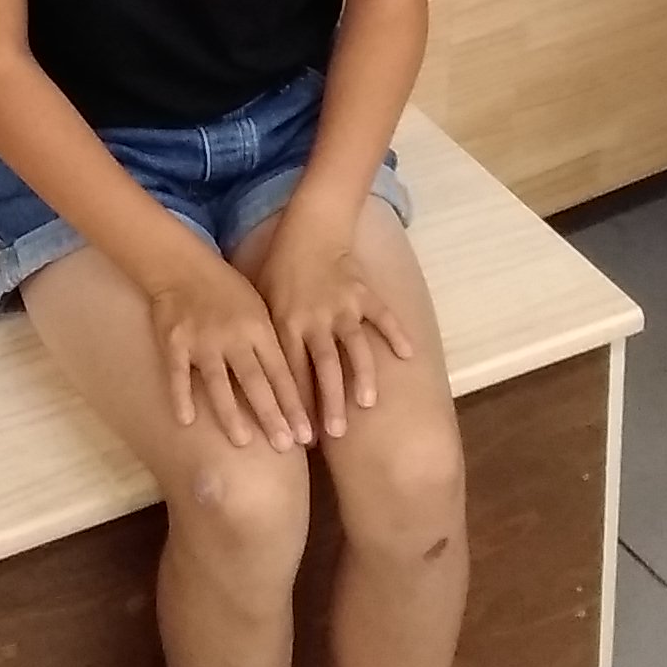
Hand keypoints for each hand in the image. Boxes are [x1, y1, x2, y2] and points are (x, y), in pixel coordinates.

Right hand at [146, 247, 313, 451]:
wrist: (182, 265)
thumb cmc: (227, 291)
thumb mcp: (259, 308)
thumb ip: (274, 344)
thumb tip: (301, 383)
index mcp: (258, 327)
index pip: (281, 372)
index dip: (294, 404)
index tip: (306, 435)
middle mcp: (233, 335)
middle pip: (255, 381)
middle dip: (272, 415)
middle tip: (287, 446)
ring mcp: (202, 339)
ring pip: (219, 382)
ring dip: (231, 413)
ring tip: (244, 442)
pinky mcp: (174, 342)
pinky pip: (178, 374)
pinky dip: (182, 396)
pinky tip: (186, 421)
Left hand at [254, 211, 413, 438]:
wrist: (309, 230)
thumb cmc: (281, 271)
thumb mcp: (263, 302)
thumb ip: (267, 339)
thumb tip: (259, 383)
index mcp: (286, 323)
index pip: (292, 372)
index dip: (297, 406)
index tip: (301, 437)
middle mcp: (314, 318)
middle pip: (324, 366)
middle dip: (329, 402)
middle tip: (335, 434)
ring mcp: (342, 306)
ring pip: (354, 346)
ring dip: (361, 376)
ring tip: (367, 404)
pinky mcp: (363, 293)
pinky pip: (382, 315)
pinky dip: (396, 333)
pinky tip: (408, 356)